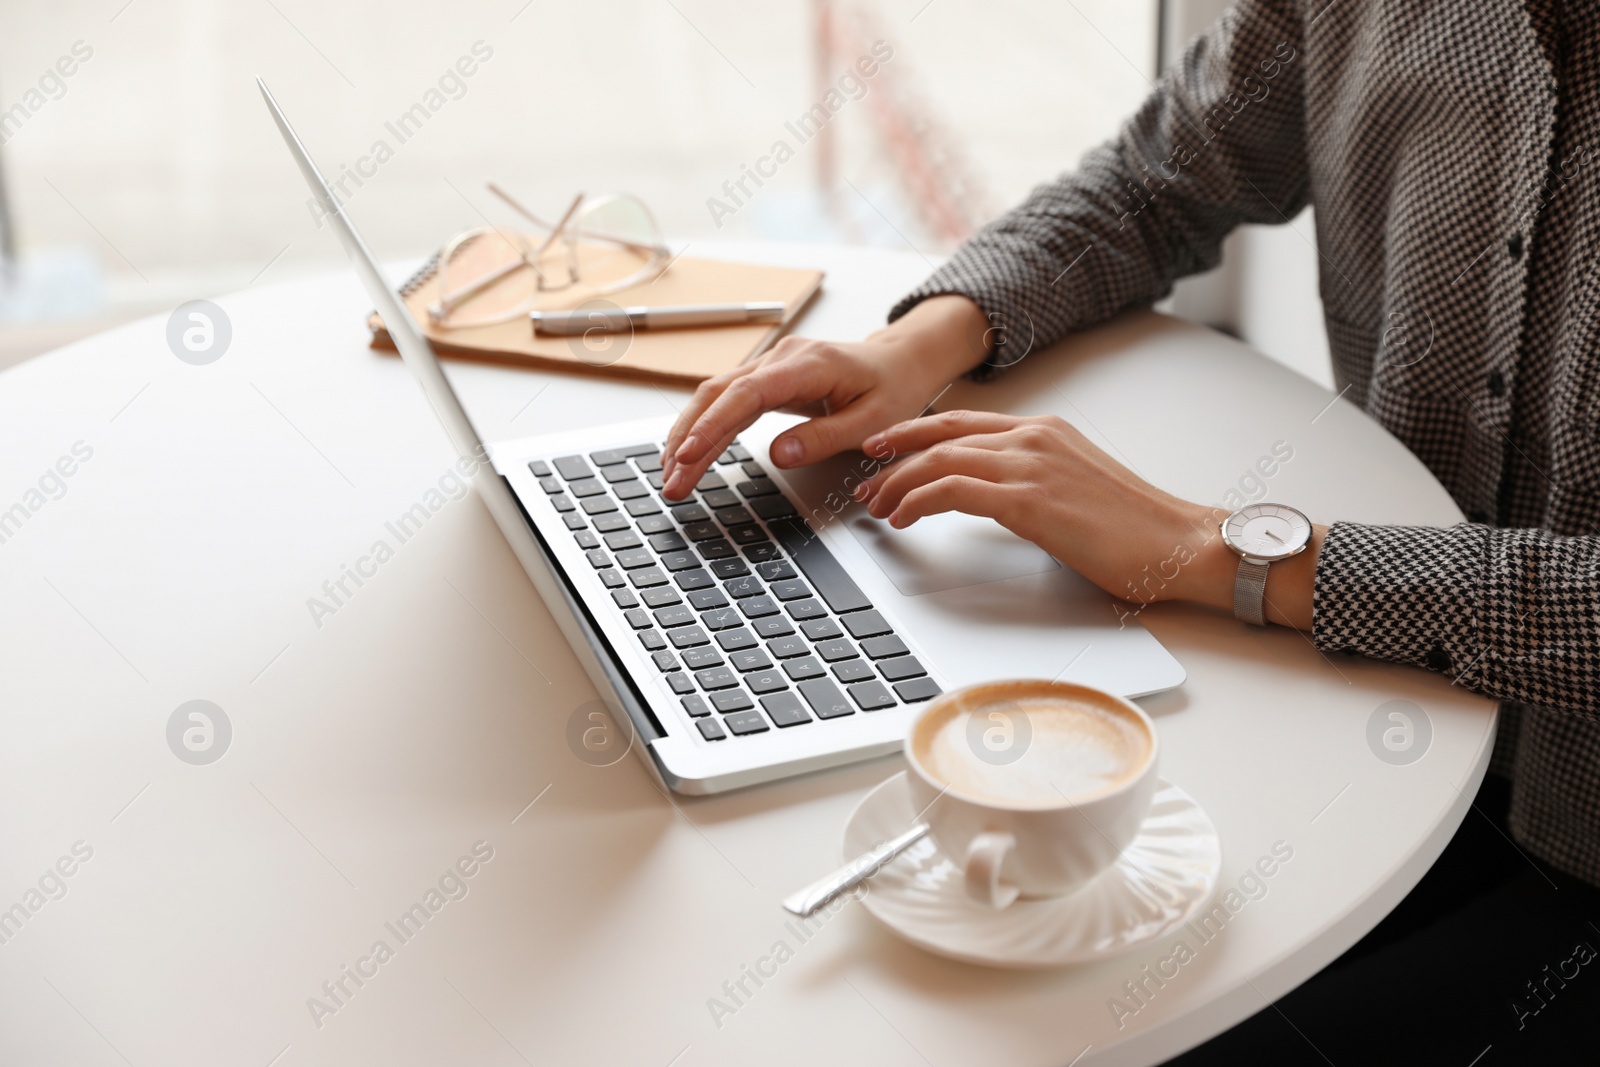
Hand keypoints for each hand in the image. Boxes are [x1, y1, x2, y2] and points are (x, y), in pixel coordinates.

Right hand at [660, 295, 989, 499]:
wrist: (900, 362)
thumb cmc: (891, 389)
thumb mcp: (873, 421)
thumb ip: (824, 438)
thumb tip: (779, 455)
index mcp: (808, 365)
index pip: (746, 394)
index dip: (713, 425)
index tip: (688, 455)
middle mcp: (781, 359)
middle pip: (719, 395)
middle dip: (689, 439)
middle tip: (671, 482)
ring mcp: (771, 366)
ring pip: (715, 397)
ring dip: (690, 435)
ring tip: (670, 476)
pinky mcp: (767, 379)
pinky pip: (727, 401)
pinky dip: (705, 428)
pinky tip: (688, 453)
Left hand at [854, 410, 1323, 626]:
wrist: (1182, 543)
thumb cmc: (1137, 528)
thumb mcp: (1075, 488)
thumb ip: (1033, 481)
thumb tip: (995, 499)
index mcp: (1044, 431)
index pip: (961, 422)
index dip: (914, 435)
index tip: (882, 450)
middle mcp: (1033, 437)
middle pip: (940, 434)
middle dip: (893, 458)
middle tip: (866, 483)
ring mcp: (1031, 464)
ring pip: (938, 460)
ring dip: (898, 485)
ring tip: (878, 508)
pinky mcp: (1029, 499)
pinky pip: (952, 491)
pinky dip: (918, 501)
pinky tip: (904, 518)